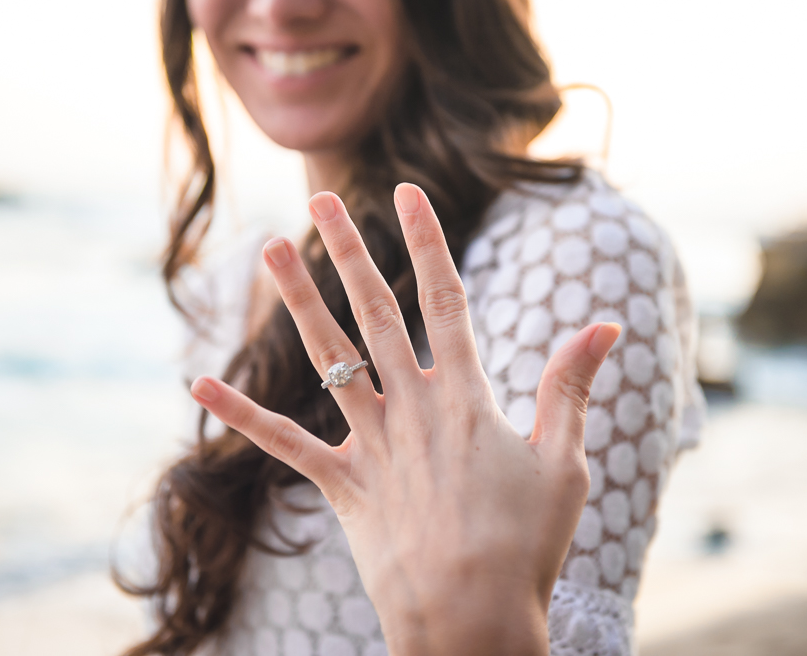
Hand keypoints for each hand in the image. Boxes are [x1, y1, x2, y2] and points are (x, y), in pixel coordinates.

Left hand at [189, 184, 620, 655]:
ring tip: (269, 250)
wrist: (472, 620)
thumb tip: (607, 324)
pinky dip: (242, 414)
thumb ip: (571, 386)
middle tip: (324, 199)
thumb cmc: (526, 544)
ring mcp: (371, 445)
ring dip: (298, 300)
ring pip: (328, 357)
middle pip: (376, 312)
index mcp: (466, 396)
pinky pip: (283, 443)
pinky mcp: (341, 485)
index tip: (406, 193)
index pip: (445, 298)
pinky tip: (200, 384)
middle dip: (349, 250)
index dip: (425, 240)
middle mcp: (411, 407)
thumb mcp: (563, 461)